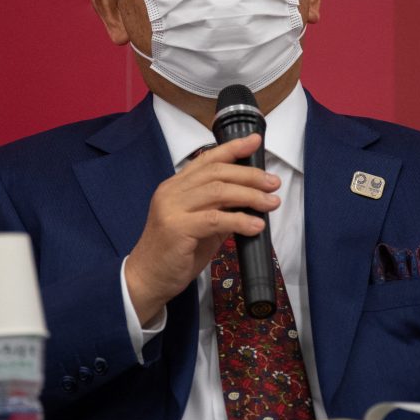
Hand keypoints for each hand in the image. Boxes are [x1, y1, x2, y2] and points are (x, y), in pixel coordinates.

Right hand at [124, 133, 279, 325]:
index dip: (232, 148)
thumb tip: (251, 200)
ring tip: (271, 203)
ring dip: (250, 195)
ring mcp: (172, 208)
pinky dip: (240, 220)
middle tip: (273, 182)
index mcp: (175, 186)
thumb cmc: (175, 253)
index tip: (255, 141)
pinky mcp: (176, 228)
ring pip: (218, 192)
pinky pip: (215, 219)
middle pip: (216, 172)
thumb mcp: (198, 225)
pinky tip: (256, 226)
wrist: (147, 279)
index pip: (207, 159)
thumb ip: (218, 209)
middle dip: (249, 175)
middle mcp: (171, 191)